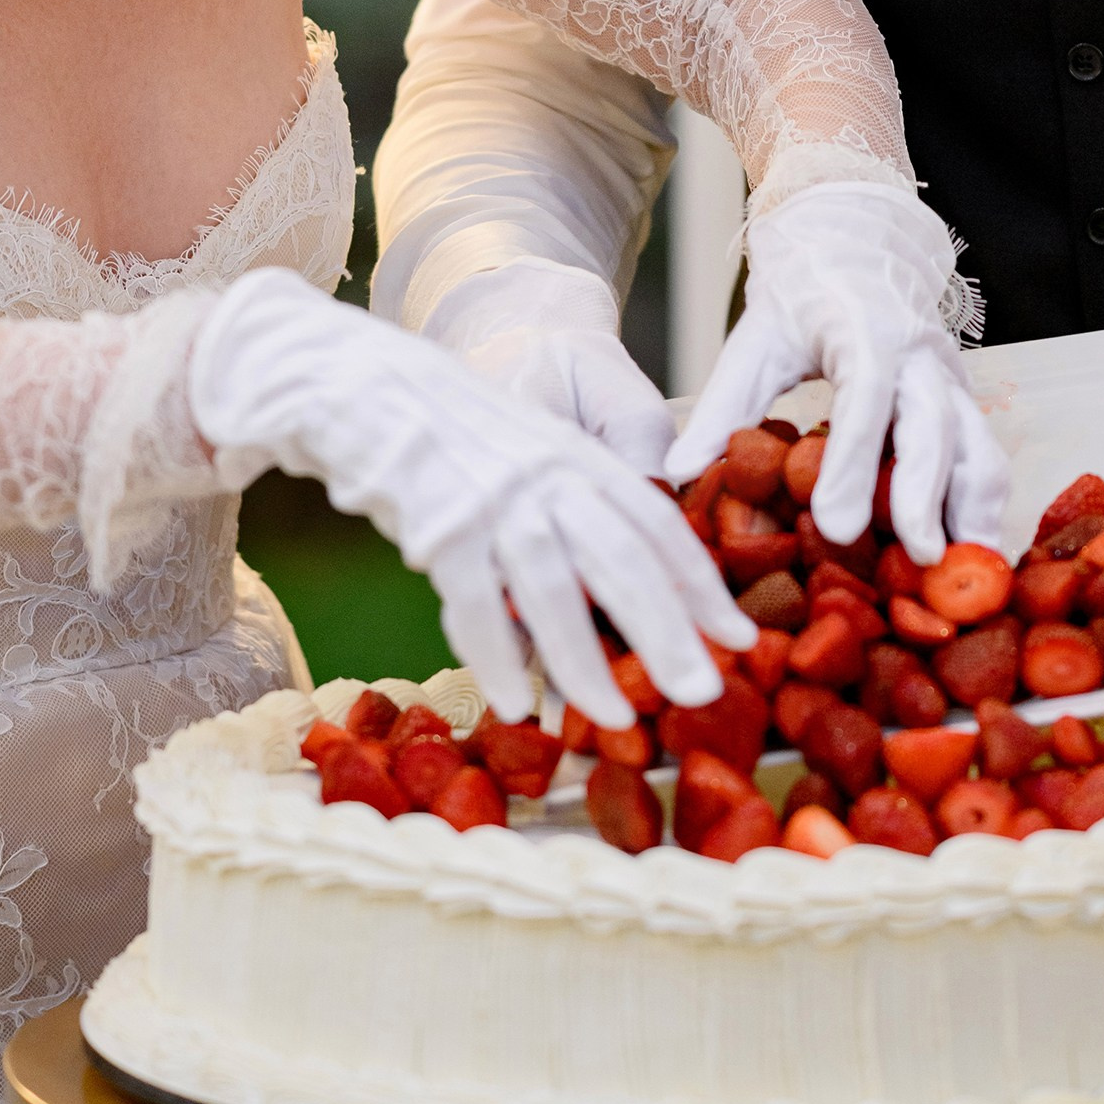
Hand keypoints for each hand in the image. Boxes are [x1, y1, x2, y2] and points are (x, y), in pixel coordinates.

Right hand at [186, 268, 747, 728]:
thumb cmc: (448, 431)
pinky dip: (499, 659)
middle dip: (670, 631)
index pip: (657, 525)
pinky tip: (518, 705)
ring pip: (555, 593)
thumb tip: (615, 592)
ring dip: (586, 664)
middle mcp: (548, 479)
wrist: (359, 385)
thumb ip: (575, 506)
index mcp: (579, 459)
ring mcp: (494, 503)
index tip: (743, 637)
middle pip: (624, 561)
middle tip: (706, 691)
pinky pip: (477, 606)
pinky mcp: (438, 527)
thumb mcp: (528, 450)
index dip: (702, 584)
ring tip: (616, 719)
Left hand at [667, 179, 1008, 565]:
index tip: (836, 526)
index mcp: (866, 331)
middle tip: (914, 559)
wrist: (856, 243)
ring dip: (974, 513)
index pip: (868, 400)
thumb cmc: (802, 295)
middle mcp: (921, 357)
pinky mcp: (964, 404)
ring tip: (963, 576)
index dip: (855, 464)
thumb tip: (681, 475)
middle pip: (938, 428)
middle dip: (927, 496)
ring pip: (978, 446)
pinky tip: (970, 558)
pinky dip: (983, 510)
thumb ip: (722, 407)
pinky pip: (984, 459)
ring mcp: (951, 381)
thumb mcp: (755, 341)